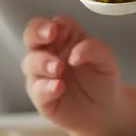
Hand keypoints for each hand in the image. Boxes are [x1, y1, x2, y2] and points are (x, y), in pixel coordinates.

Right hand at [22, 15, 119, 133]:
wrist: (104, 110)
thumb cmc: (101, 78)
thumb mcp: (105, 60)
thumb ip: (93, 49)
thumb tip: (76, 52)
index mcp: (64, 38)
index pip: (50, 24)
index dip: (47, 24)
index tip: (54, 29)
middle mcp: (49, 52)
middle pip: (31, 37)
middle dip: (36, 34)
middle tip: (49, 37)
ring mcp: (41, 75)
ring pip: (30, 63)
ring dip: (42, 63)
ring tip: (58, 68)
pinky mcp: (41, 97)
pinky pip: (37, 90)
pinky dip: (45, 87)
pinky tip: (57, 87)